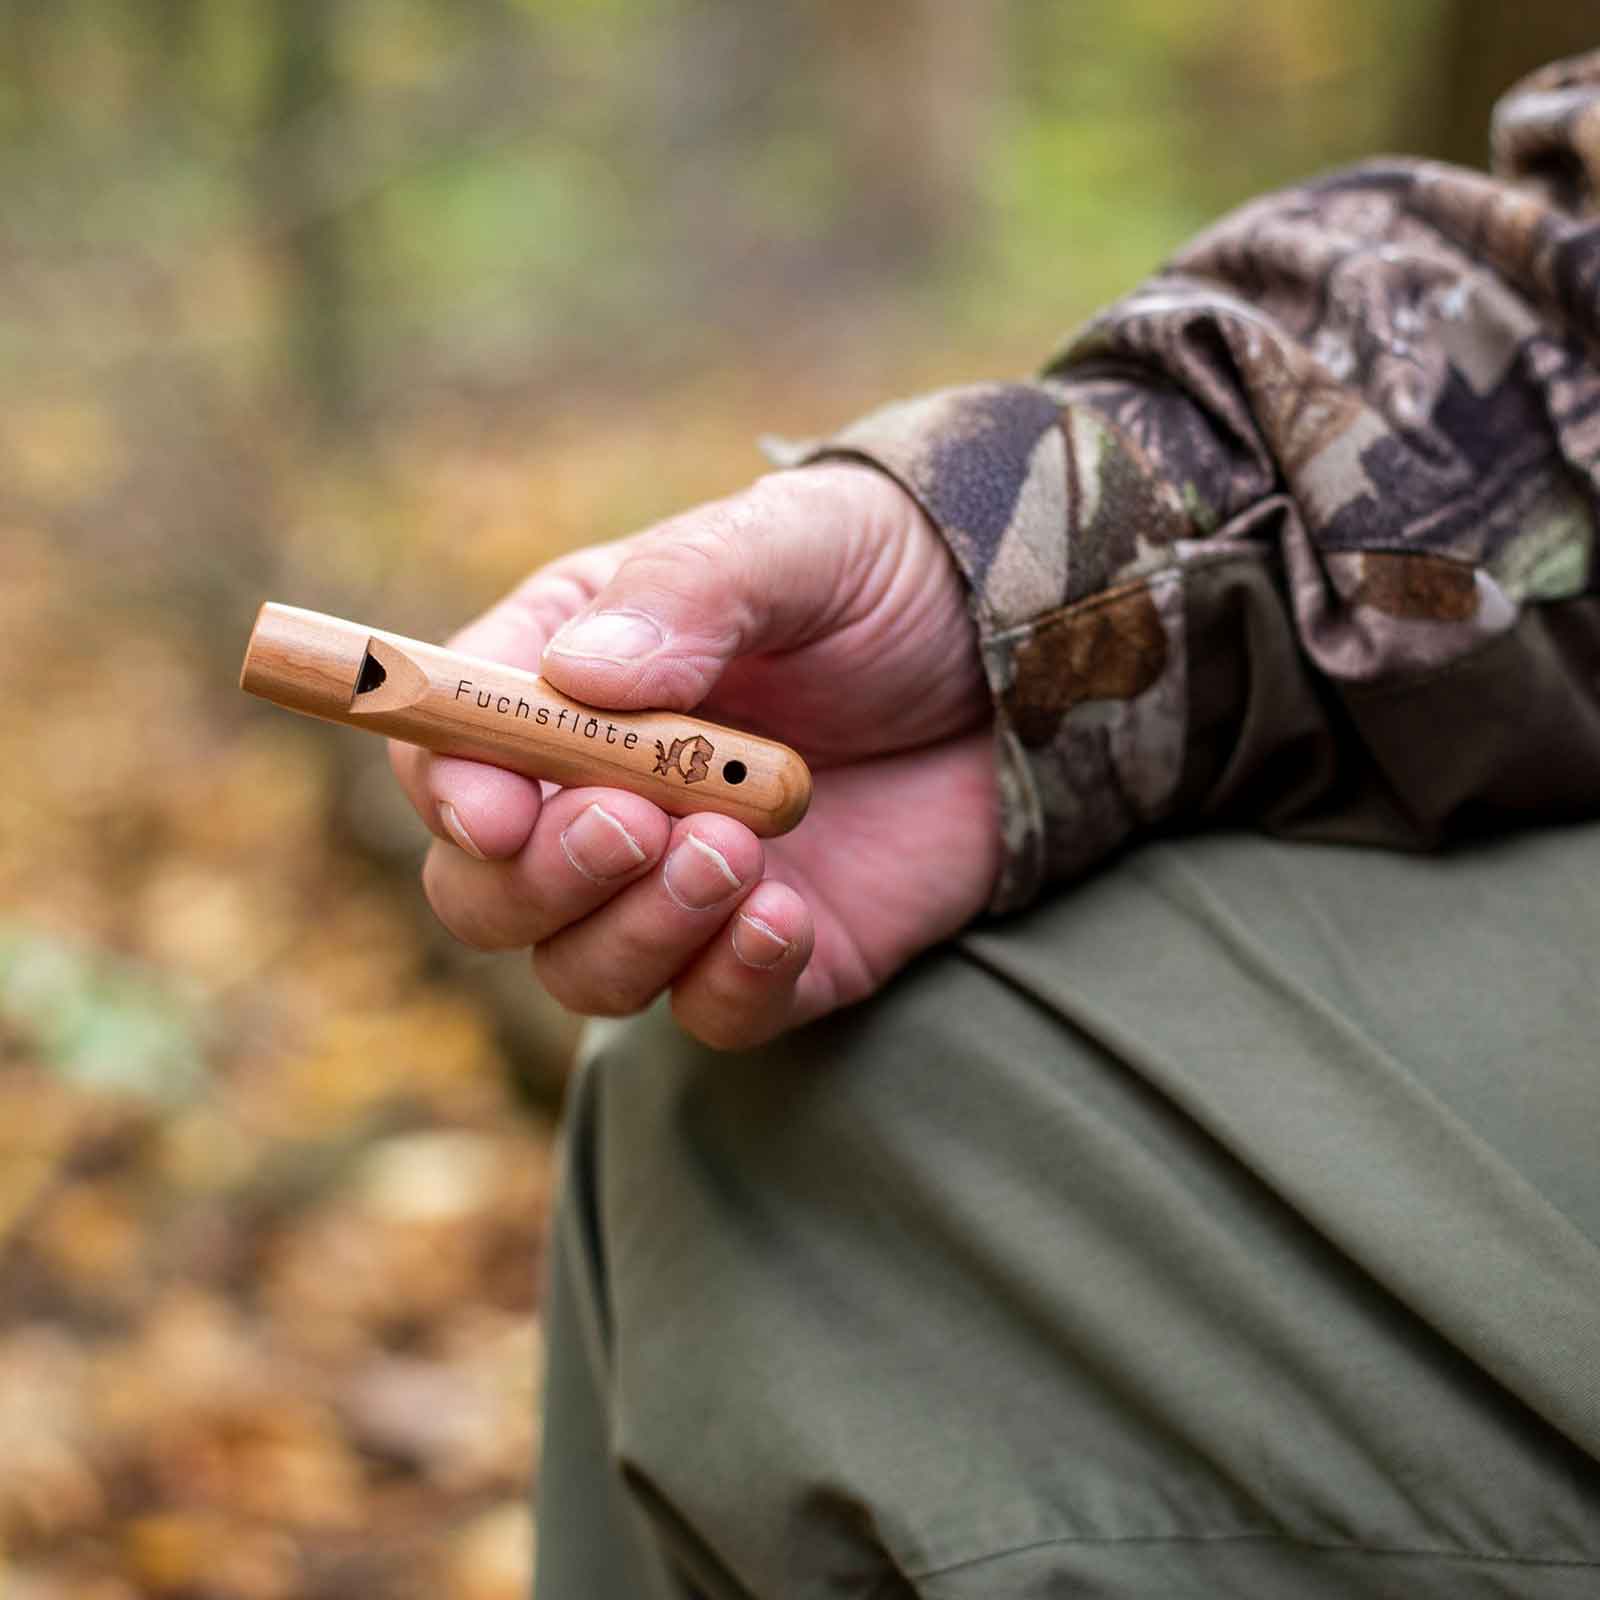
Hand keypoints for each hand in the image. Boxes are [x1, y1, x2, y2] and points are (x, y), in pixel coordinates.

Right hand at [389, 462, 998, 1048]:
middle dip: (541, 877)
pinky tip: (787, 915)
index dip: (449, 788)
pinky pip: (713, 1013)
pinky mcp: (772, 954)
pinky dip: (732, 980)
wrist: (1031, 658)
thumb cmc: (891, 575)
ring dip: (639, 928)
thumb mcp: (797, 542)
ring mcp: (683, 887)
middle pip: (490, 892)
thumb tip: (582, 677)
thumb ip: (691, 591)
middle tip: (634, 824)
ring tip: (736, 849)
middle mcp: (607, 795)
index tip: (493, 809)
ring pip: (585, 970)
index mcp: (571, 678)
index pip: (451, 749)